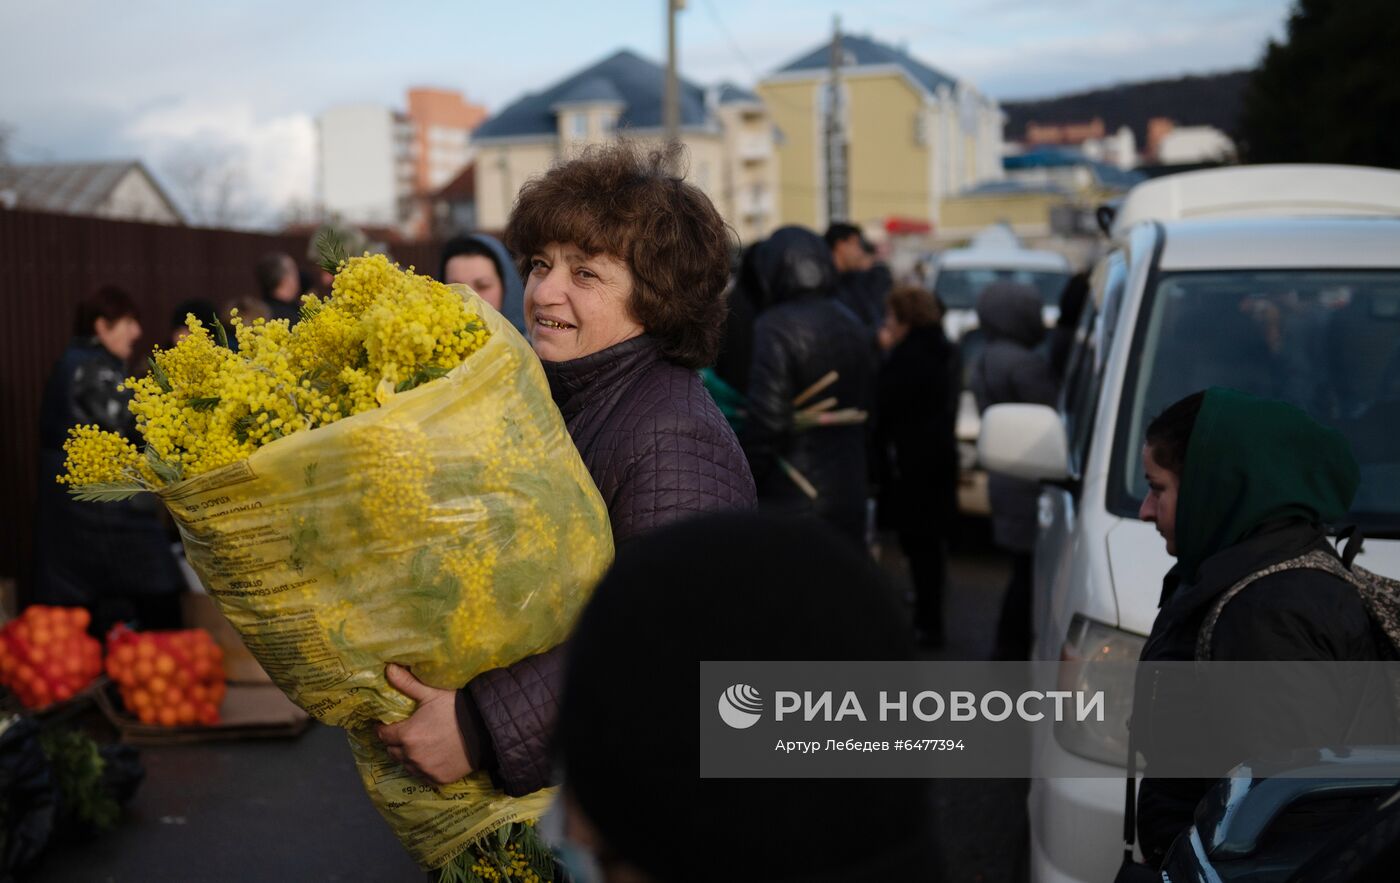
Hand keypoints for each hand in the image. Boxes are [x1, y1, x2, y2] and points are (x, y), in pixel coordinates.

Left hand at [375, 663, 473, 784]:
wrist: (485, 730)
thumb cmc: (456, 709)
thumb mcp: (431, 694)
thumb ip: (407, 684)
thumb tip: (388, 668)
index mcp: (407, 735)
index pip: (384, 735)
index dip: (384, 729)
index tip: (388, 725)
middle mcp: (412, 756)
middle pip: (392, 752)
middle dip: (396, 743)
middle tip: (407, 734)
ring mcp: (425, 770)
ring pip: (406, 765)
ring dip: (408, 757)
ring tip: (420, 746)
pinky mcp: (437, 779)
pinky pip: (422, 776)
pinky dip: (423, 768)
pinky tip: (432, 757)